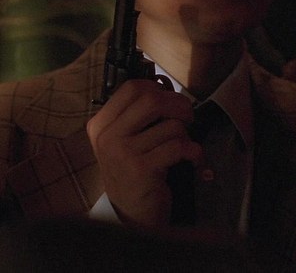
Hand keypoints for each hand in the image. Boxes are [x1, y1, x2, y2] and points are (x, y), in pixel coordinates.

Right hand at [86, 79, 198, 226]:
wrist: (131, 213)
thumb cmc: (134, 170)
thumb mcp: (126, 140)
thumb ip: (139, 114)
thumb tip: (163, 83)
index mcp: (101, 124)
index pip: (133, 88)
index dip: (159, 89)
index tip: (170, 101)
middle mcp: (107, 137)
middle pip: (152, 100)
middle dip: (179, 105)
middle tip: (187, 118)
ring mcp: (123, 154)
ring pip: (171, 126)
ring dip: (186, 136)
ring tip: (181, 148)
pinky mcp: (142, 170)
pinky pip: (180, 147)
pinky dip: (194, 152)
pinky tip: (192, 160)